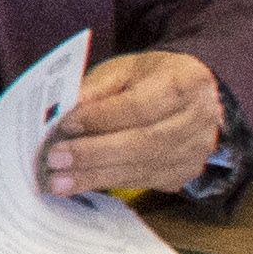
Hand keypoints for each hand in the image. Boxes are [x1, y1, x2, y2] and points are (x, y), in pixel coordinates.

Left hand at [47, 49, 226, 200]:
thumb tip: (65, 112)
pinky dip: (106, 183)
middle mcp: (198, 120)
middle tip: (55, 159)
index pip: (140, 106)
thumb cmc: (150, 79)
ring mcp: (194, 151)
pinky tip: (78, 183)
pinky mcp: (183, 173)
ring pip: (140, 168)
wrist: (191, 96)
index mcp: (187, 82)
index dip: (102, 117)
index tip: (66, 123)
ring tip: (58, 180)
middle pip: (142, 142)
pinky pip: (141, 182)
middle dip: (94, 153)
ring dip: (94, 176)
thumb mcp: (124, 70)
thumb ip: (97, 89)